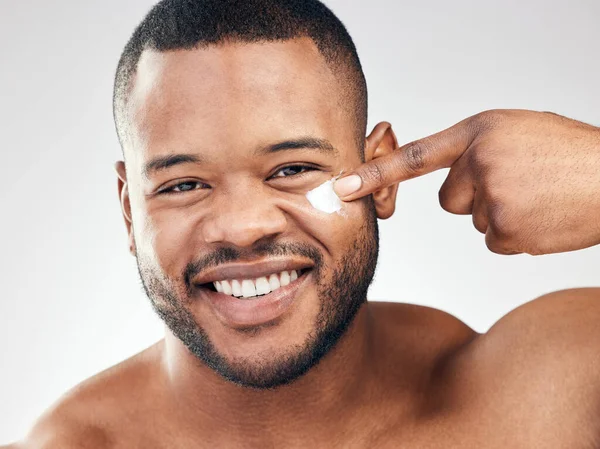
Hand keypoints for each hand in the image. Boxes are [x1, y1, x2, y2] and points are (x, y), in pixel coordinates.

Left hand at [334, 109, 599, 254]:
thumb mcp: (518, 132)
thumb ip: (478, 150)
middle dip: (476, 196)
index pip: (416, 157)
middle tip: (518, 184)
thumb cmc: (569, 153)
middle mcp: (480, 162)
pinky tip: (542, 217)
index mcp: (480, 132)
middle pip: (449, 199)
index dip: (375, 173)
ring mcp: (492, 198)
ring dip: (501, 215)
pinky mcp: (506, 231)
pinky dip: (515, 235)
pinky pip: (494, 241)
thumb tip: (454, 182)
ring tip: (538, 197)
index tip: (341, 187)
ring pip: (475, 220)